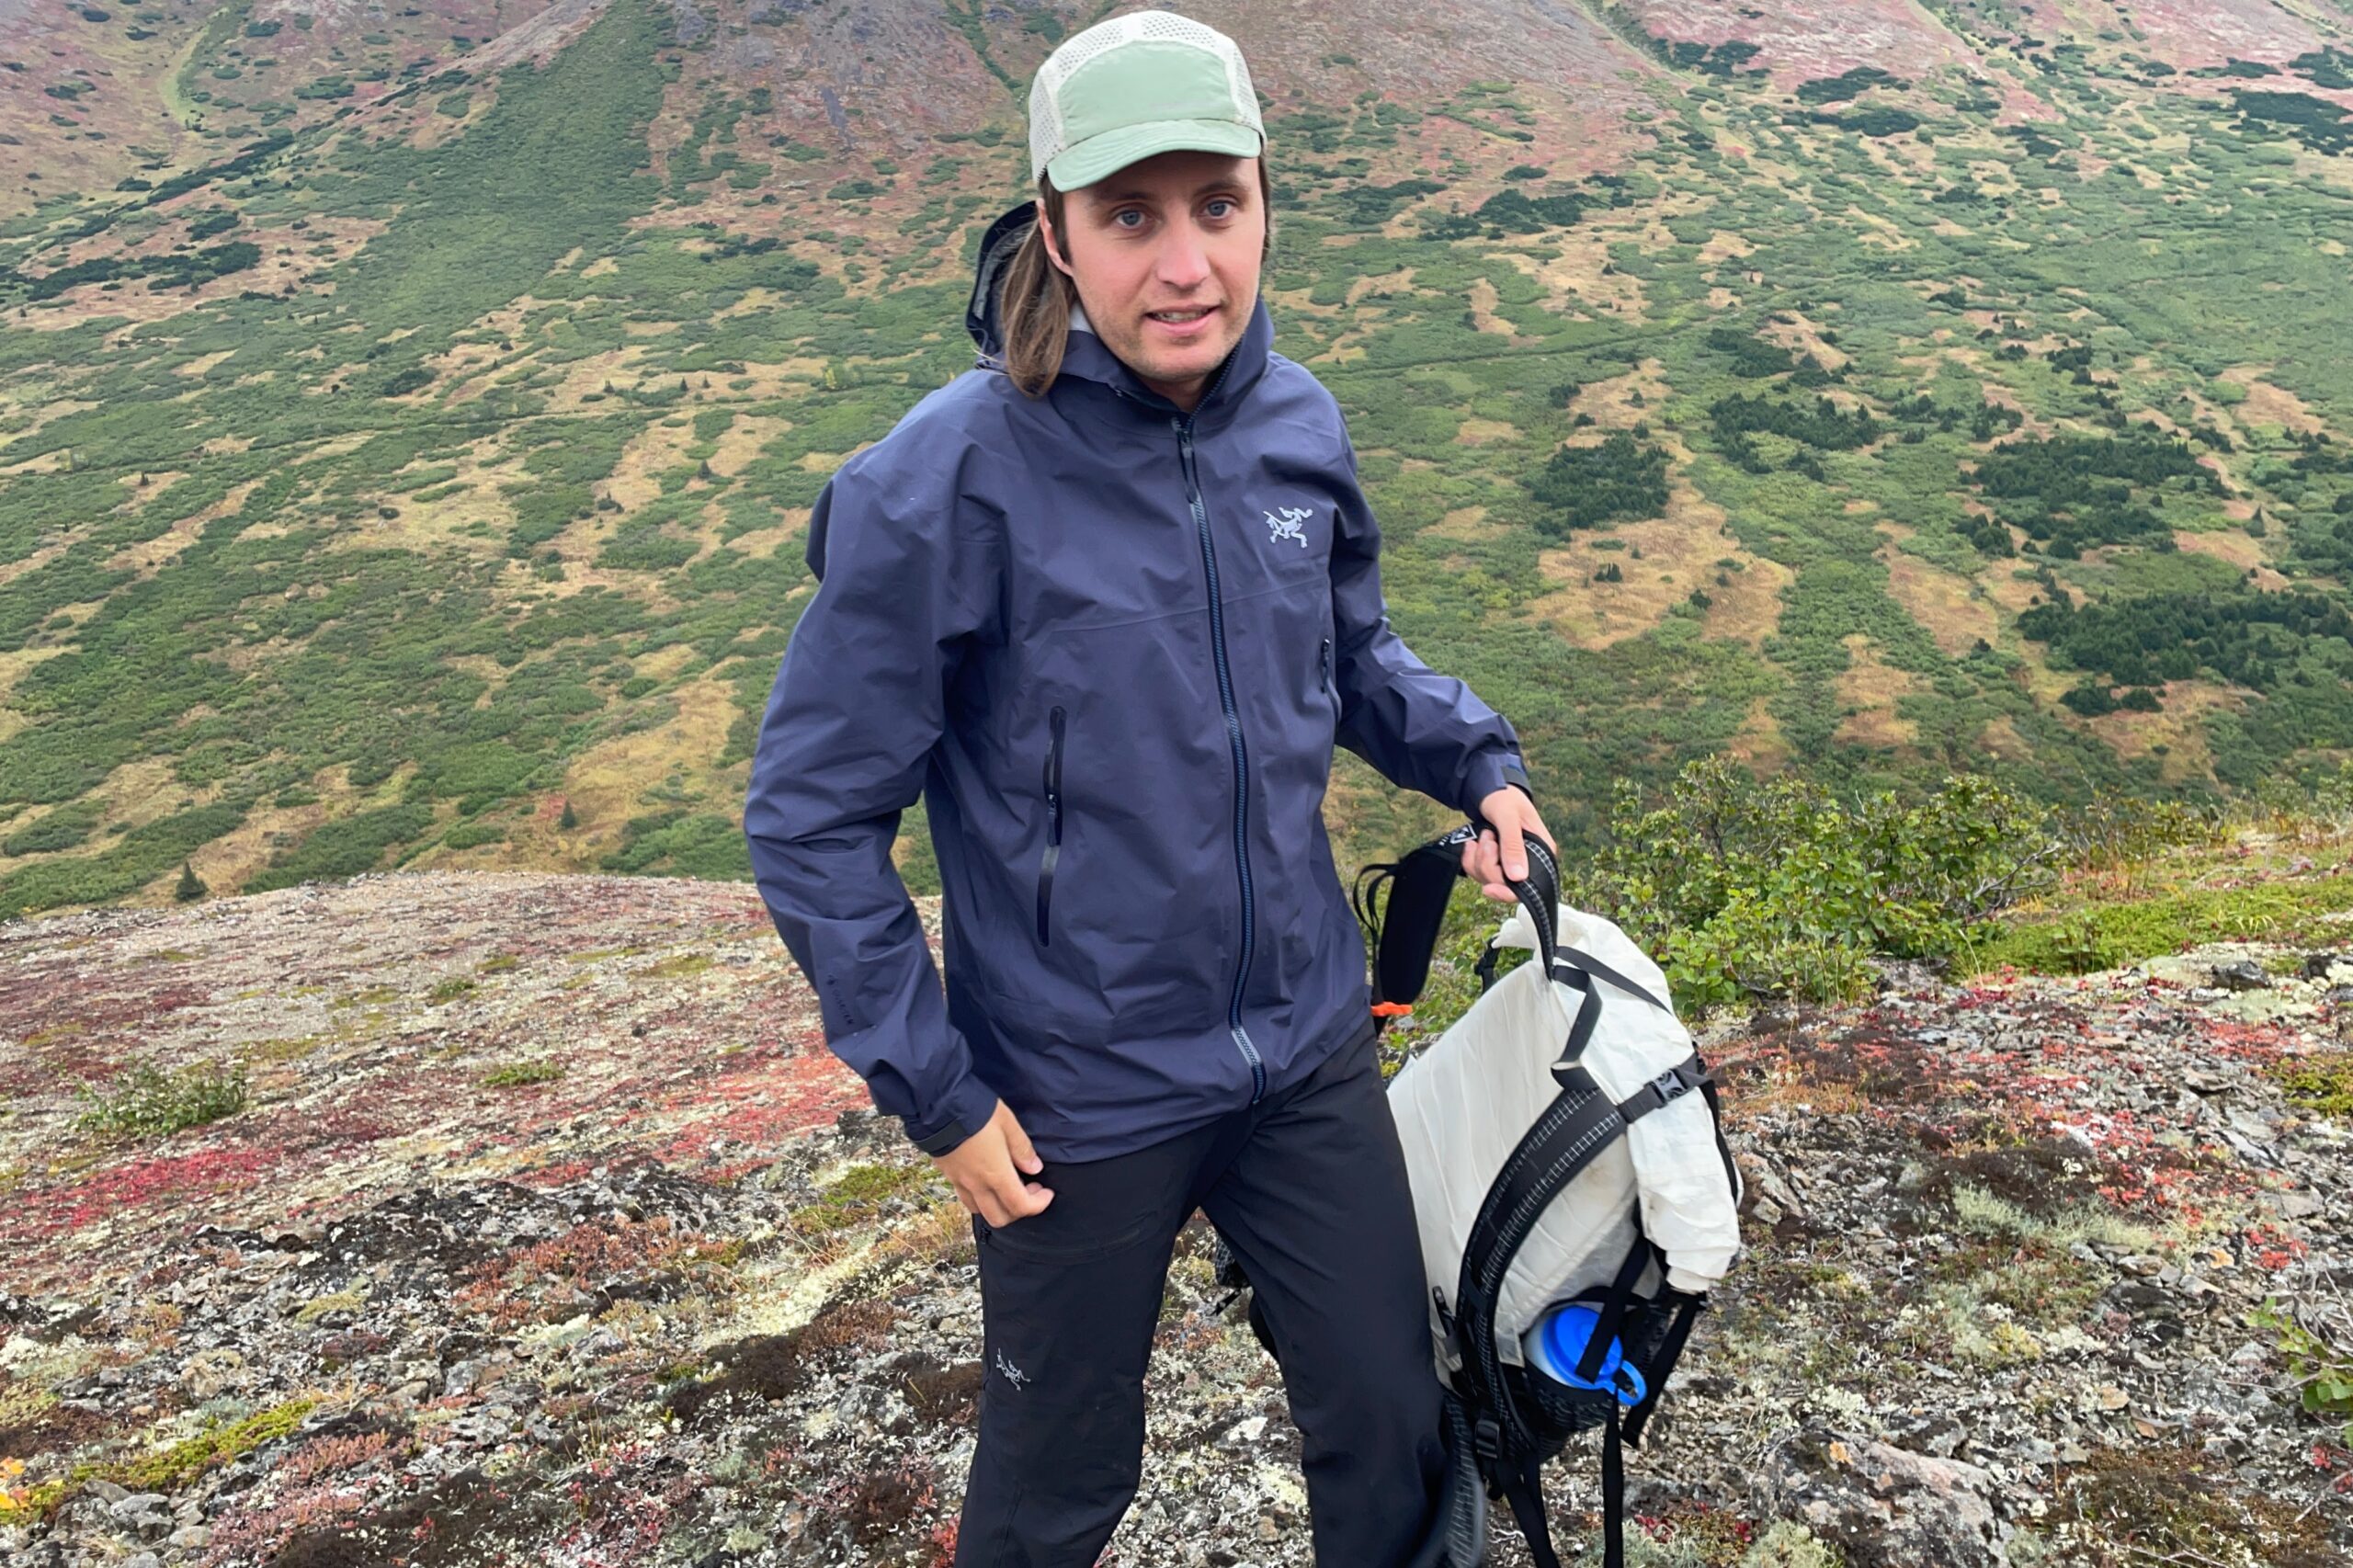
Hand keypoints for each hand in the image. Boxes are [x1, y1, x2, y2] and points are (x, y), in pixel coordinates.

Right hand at [933, 1099, 1053, 1227]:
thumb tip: (1035, 1168)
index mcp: (996, 1174)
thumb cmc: (975, 1111)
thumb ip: (1022, 1149)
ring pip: (981, 1212)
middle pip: (1000, 1218)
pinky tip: (987, 1181)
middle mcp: (977, 1185)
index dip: (1039, 1204)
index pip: (1020, 1206)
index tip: (1047, 1193)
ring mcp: (960, 1182)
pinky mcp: (948, 1176)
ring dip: (999, 1207)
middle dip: (1019, 1210)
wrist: (936, 1105)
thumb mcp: (1007, 1123)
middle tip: (1030, 1189)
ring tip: (1008, 1186)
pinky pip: (966, 1198)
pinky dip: (981, 1199)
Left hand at [1463, 787, 1556, 901]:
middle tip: (1488, 837)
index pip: (1530, 886)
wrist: (1488, 789)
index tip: (1488, 888)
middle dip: (1488, 863)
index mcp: (1542, 852)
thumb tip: (1518, 877)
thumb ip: (1512, 845)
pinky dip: (1470, 859)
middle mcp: (1529, 862)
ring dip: (1478, 858)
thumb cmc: (1503, 797)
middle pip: (1504, 884)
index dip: (1508, 892)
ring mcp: (1511, 863)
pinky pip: (1479, 872)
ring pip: (1488, 879)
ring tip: (1483, 835)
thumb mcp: (1508, 817)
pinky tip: (1472, 844)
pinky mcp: (1496, 862)